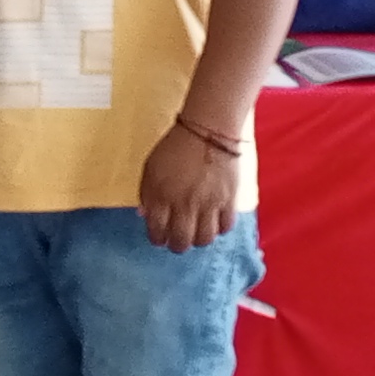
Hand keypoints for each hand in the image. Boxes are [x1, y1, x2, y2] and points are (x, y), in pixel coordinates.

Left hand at [137, 122, 241, 253]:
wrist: (208, 130)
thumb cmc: (175, 147)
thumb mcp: (151, 168)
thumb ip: (147, 194)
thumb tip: (146, 216)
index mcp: (161, 196)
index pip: (156, 232)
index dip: (157, 238)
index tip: (160, 237)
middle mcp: (184, 204)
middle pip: (181, 241)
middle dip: (177, 245)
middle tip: (178, 240)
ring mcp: (208, 204)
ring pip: (204, 239)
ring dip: (199, 239)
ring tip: (197, 232)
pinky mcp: (229, 200)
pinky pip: (226, 226)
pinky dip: (220, 228)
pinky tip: (214, 221)